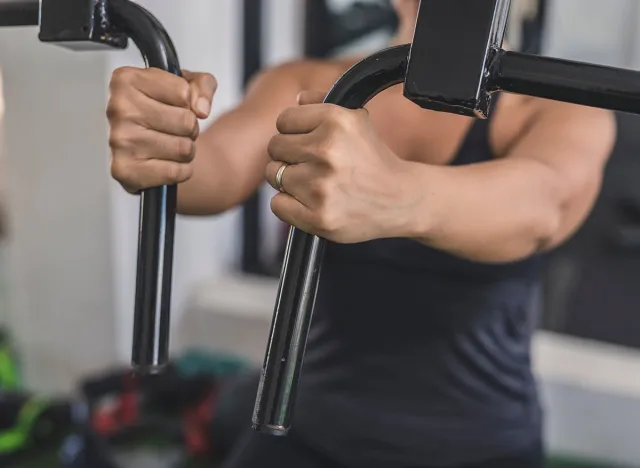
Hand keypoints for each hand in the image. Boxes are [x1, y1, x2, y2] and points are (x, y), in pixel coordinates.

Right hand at [108, 68, 216, 192]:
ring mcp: (119, 140)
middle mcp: (118, 108)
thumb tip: (202, 109)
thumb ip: (203, 85)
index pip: (184, 92)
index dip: (189, 103)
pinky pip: (176, 172)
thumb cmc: (162, 113)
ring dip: (186, 150)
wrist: (144, 149)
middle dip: (190, 129)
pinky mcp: (125, 170)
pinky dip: (181, 171)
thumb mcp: (186, 86)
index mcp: (127, 80)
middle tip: (175, 130)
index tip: (175, 106)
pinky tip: (166, 163)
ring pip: (183, 148)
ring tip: (170, 146)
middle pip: (186, 121)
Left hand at [266, 91, 416, 243]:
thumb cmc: (374, 160)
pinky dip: (289, 205)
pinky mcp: (317, 217)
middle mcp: (326, 151)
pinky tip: (311, 201)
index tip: (307, 142)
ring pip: (274, 175)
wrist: (401, 199)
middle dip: (289, 155)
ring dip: (289, 180)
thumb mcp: (357, 121)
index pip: (284, 120)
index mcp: (336, 121)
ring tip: (314, 183)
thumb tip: (298, 98)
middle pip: (274, 147)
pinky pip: (277, 204)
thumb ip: (324, 105)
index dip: (293, 131)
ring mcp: (320, 186)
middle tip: (310, 164)